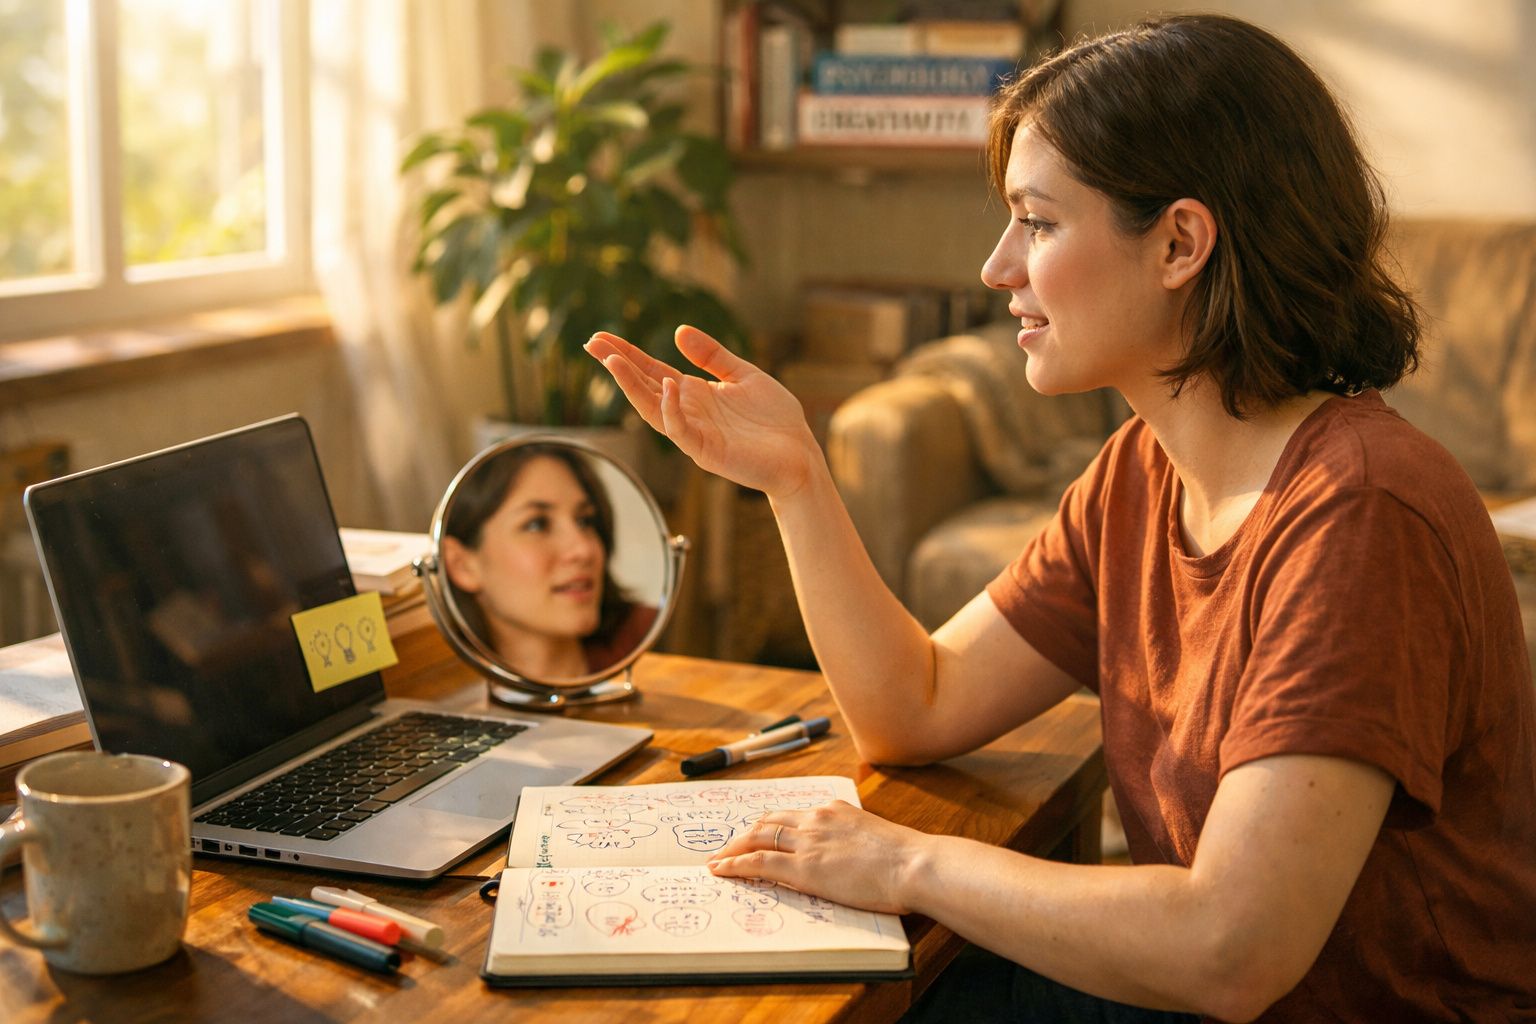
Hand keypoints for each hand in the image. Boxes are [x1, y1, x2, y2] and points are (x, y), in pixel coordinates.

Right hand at [584, 326, 820, 499]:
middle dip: (618, 366)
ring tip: (612, 361)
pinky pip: (681, 431)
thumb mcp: (743, 375)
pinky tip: (668, 388)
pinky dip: (671, 411)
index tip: (601, 338)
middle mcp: (688, 413)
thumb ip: (712, 356)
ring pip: (653, 410)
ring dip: (632, 387)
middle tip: (591, 344)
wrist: (801, 455)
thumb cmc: (775, 420)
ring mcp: (694, 433)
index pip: (653, 371)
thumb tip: (678, 330)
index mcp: (695, 394)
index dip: (628, 355)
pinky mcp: (707, 451)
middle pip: (644, 387)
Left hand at [706, 800, 928, 914]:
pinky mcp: (804, 867)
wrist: (913, 864)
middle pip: (767, 821)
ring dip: (732, 849)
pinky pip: (759, 862)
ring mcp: (808, 842)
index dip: (769, 825)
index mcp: (834, 810)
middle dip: (744, 835)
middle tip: (727, 847)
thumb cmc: (905, 860)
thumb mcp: (874, 839)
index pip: (791, 815)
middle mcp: (816, 819)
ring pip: (757, 838)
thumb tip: (848, 856)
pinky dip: (736, 864)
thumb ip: (853, 841)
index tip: (757, 834)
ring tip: (717, 861)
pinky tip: (722, 871)